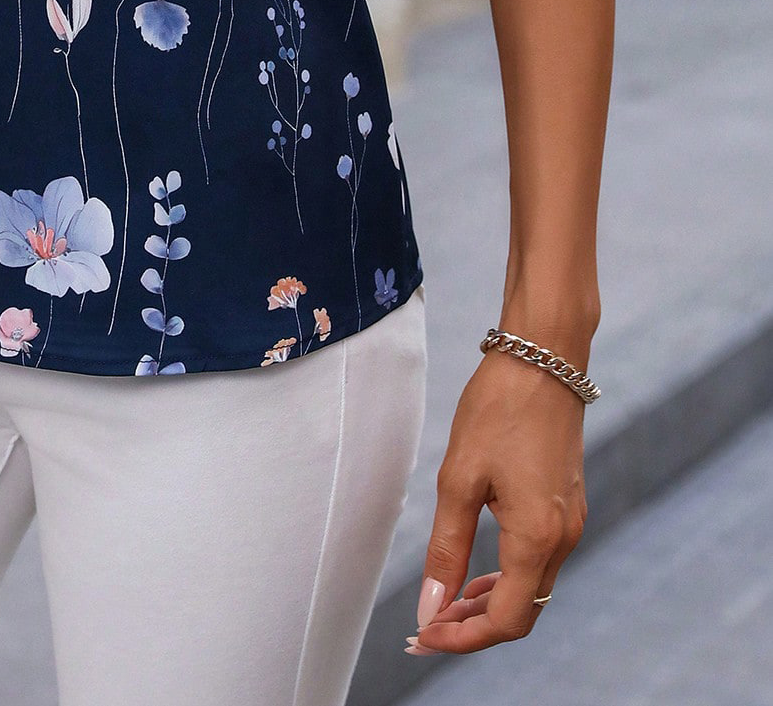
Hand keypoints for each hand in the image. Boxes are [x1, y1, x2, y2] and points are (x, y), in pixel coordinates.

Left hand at [407, 346, 587, 654]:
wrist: (544, 357)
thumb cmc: (499, 408)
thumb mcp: (460, 478)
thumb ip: (446, 547)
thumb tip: (431, 606)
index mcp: (538, 538)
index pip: (505, 619)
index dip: (462, 637)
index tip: (423, 637)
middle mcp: (564, 539)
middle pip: (521, 612)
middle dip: (473, 627)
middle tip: (426, 626)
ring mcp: (571, 523)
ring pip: (531, 589)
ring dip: (489, 603)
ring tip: (444, 604)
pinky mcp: (567, 506)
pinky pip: (539, 561)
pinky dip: (507, 576)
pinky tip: (476, 570)